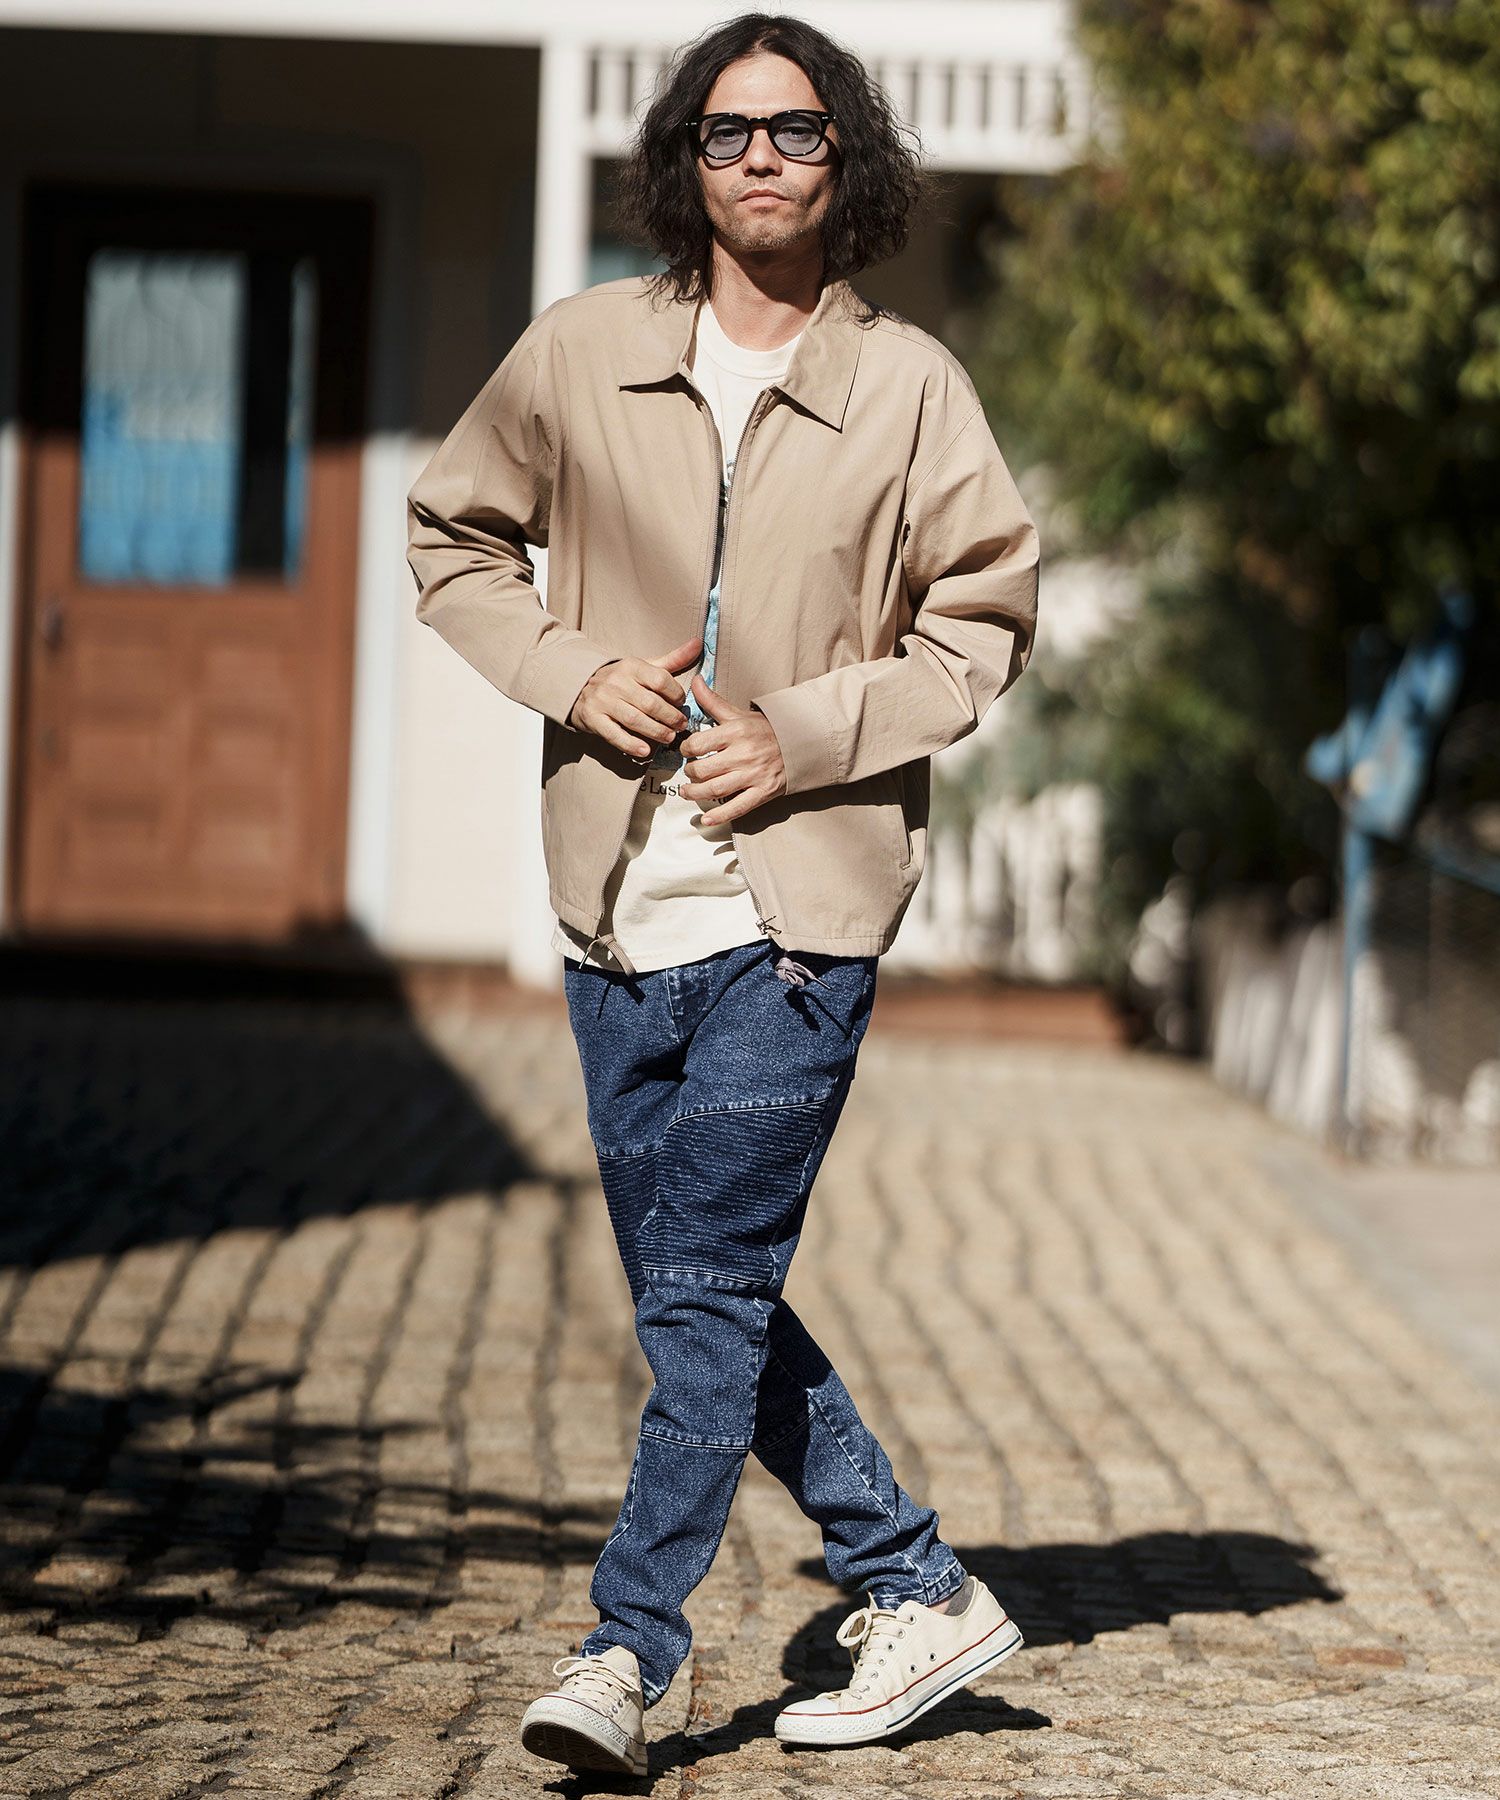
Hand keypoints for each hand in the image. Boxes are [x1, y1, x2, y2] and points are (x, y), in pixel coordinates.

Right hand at [568, 636, 701, 757]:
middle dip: (670, 717)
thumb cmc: (621, 679)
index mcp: (631, 666)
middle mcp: (616, 682)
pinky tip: (645, 750)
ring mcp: (603, 701)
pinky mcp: (593, 718)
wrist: (580, 686)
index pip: (660, 680)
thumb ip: (673, 659)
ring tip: (669, 738)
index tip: (682, 704)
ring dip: (656, 732)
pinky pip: (614, 734)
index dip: (676, 695)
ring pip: (635, 720)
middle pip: (650, 703)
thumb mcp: (645, 667)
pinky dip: (631, 744)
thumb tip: (698, 643)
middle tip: (681, 726)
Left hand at [678, 675, 786, 825]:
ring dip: (695, 794)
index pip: (697, 744)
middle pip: (703, 770)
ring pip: (715, 790)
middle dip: (690, 774)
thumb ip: (712, 701)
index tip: (686, 752)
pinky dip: (720, 816)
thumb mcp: (738, 714)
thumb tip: (694, 680)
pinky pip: (738, 807)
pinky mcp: (762, 792)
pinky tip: (706, 820)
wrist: (799, 744)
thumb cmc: (765, 729)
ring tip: (688, 792)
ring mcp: (753, 775)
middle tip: (689, 773)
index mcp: (735, 733)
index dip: (686, 750)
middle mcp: (743, 754)